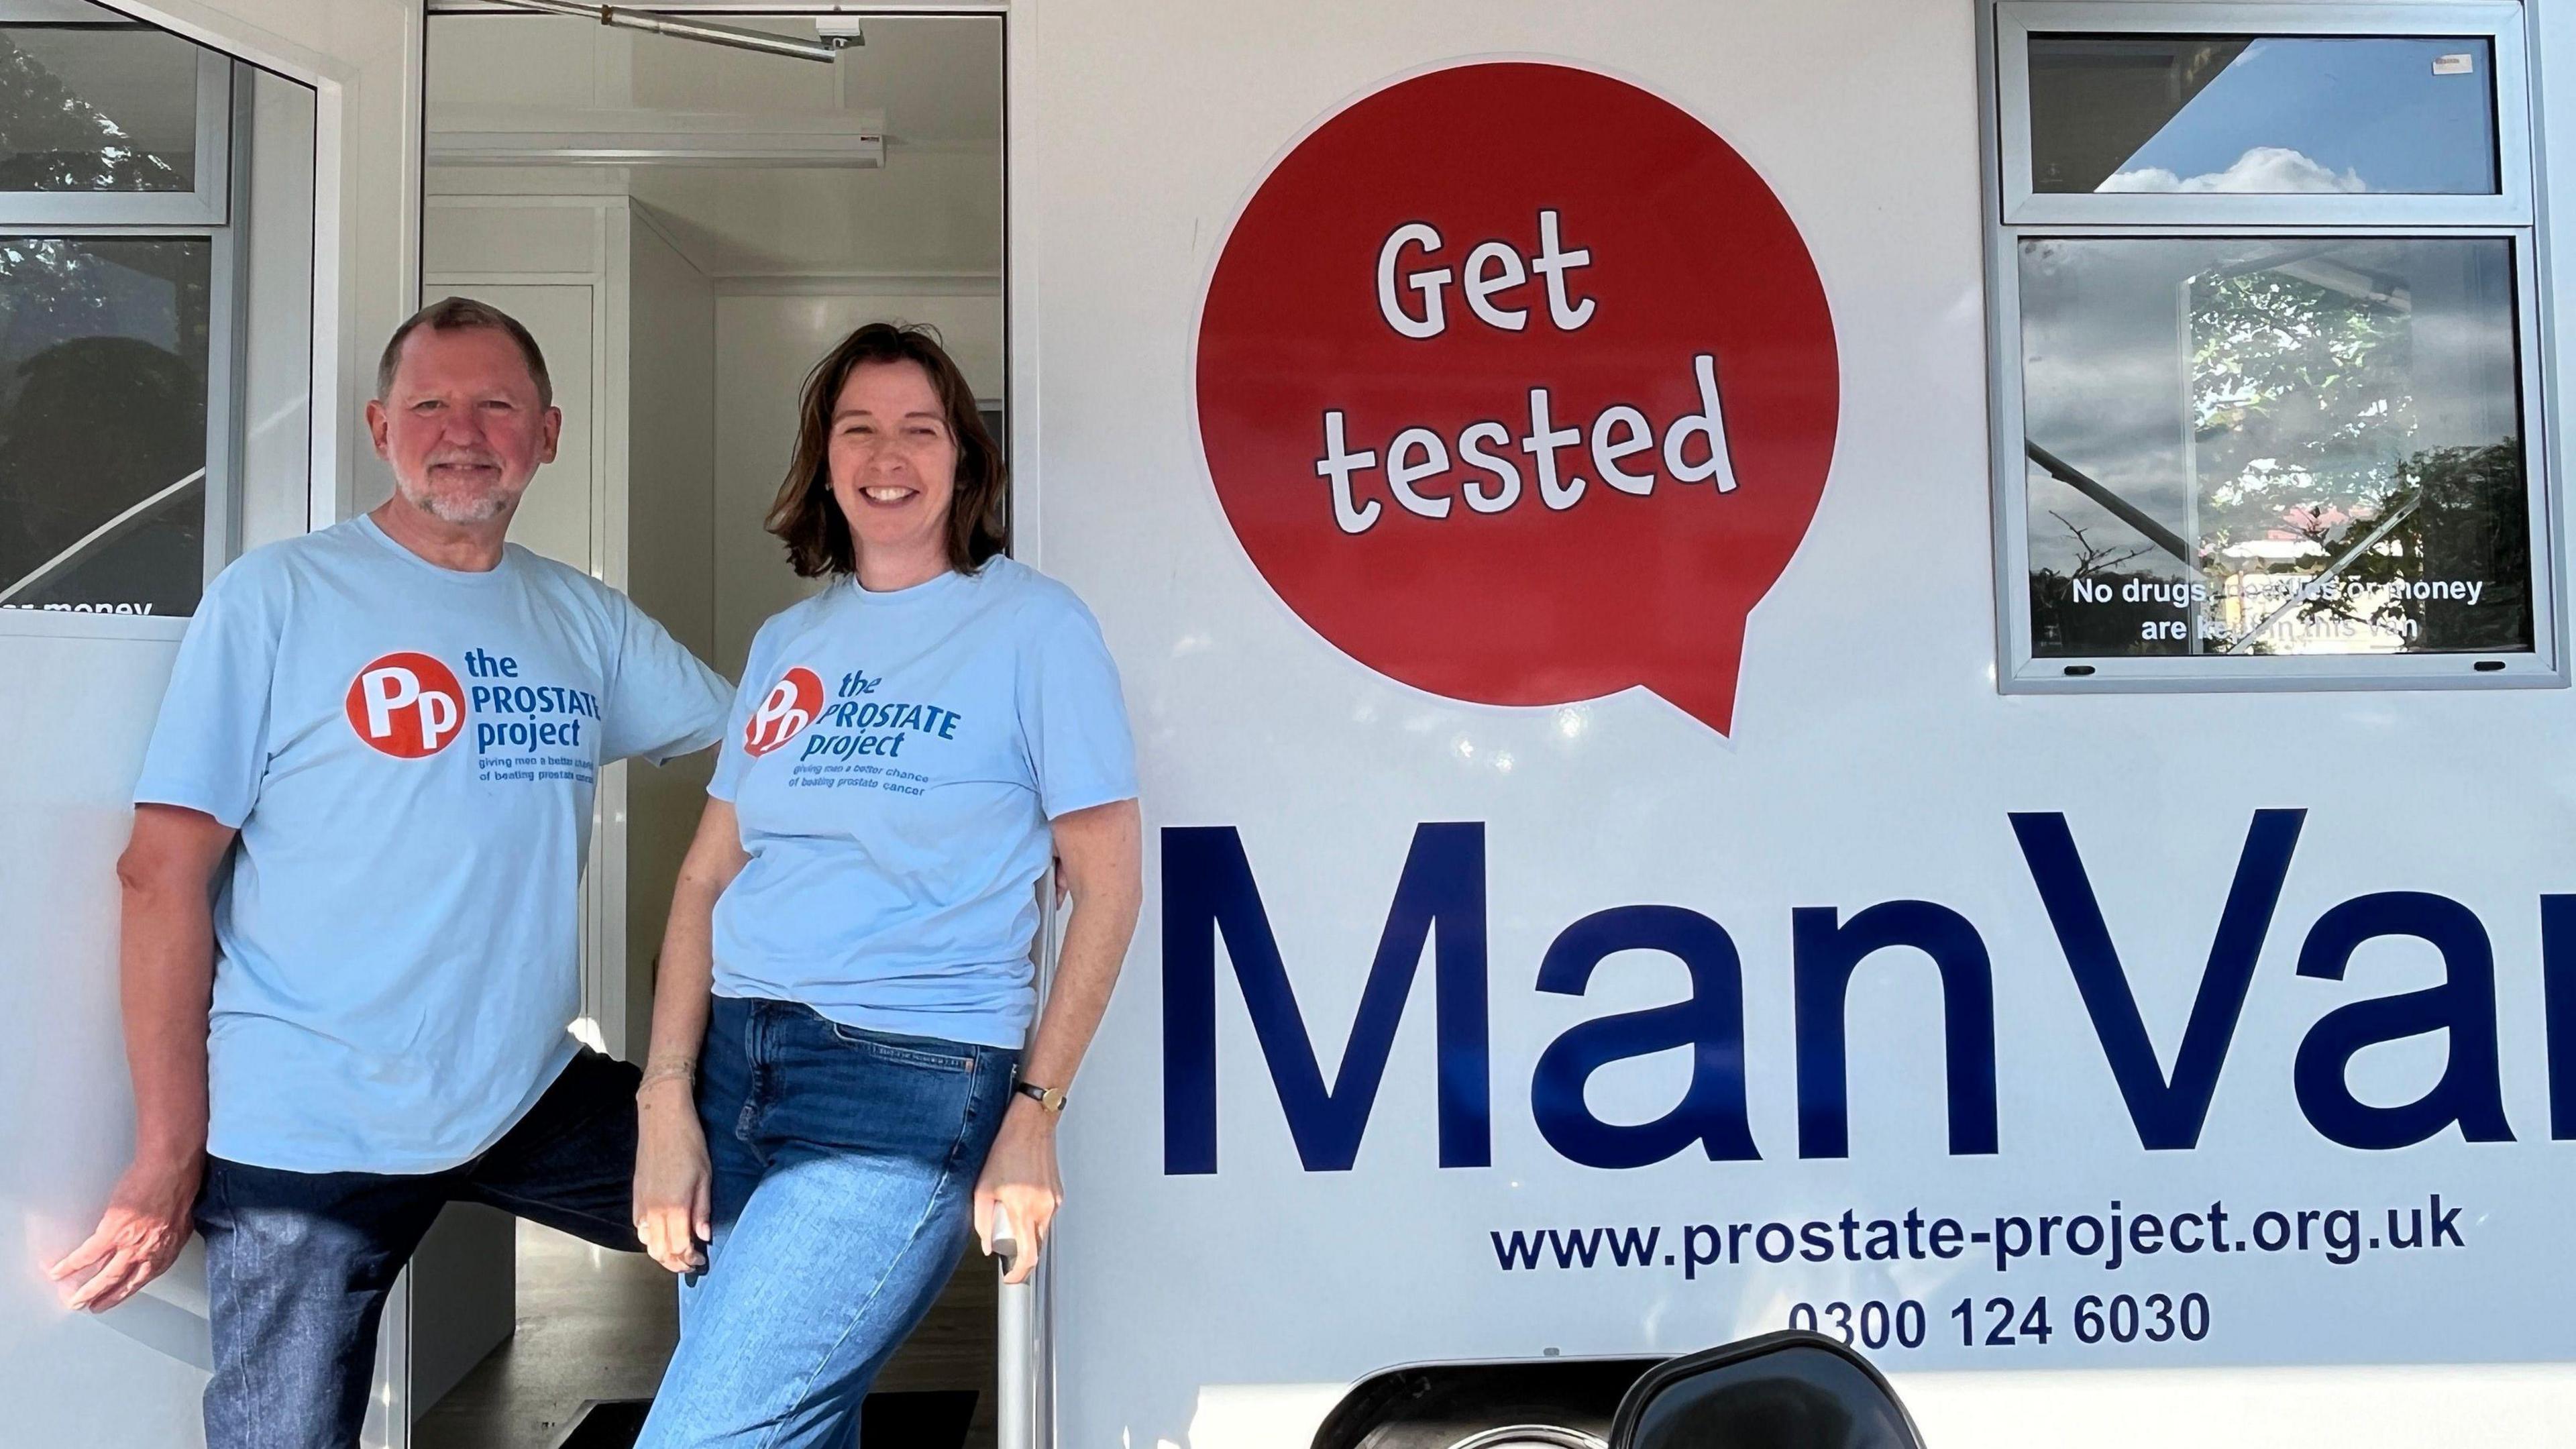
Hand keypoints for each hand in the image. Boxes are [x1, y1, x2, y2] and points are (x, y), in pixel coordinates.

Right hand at [49, 1152, 200, 1312]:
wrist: (172, 1168)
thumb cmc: (180, 1185)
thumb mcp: (180, 1218)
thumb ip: (168, 1233)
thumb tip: (160, 1237)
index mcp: (167, 1249)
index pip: (146, 1277)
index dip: (130, 1289)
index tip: (119, 1296)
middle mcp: (151, 1253)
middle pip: (125, 1283)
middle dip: (108, 1298)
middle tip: (93, 1307)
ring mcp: (131, 1245)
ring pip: (105, 1277)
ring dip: (87, 1291)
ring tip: (74, 1300)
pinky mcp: (112, 1233)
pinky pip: (86, 1255)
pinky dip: (70, 1266)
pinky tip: (59, 1272)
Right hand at [632, 1082, 711, 1273]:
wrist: (663, 1121)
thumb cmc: (689, 1144)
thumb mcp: (705, 1177)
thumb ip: (702, 1210)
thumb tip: (704, 1236)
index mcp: (674, 1207)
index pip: (680, 1248)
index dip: (690, 1259)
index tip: (701, 1260)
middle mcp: (654, 1210)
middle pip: (660, 1252)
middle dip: (675, 1263)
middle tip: (690, 1263)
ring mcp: (642, 1204)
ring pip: (647, 1243)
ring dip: (662, 1254)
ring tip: (678, 1253)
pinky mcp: (636, 1197)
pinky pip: (639, 1228)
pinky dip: (650, 1239)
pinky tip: (663, 1235)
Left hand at [974, 1099, 1061, 1285]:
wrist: (1031, 1125)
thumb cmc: (1006, 1150)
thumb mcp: (983, 1188)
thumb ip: (982, 1221)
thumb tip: (987, 1245)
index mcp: (1024, 1210)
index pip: (1029, 1257)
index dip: (1019, 1273)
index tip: (1011, 1277)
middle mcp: (1044, 1209)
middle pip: (1037, 1247)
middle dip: (1021, 1252)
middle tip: (1004, 1240)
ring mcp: (1054, 1201)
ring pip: (1042, 1231)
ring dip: (1027, 1231)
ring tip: (1010, 1210)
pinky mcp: (1057, 1193)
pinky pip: (1046, 1214)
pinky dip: (1034, 1215)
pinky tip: (1021, 1197)